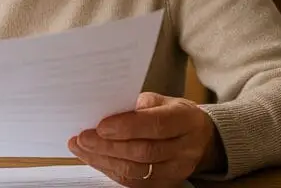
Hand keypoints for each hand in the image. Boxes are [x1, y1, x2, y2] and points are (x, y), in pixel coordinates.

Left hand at [68, 92, 219, 186]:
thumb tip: (106, 110)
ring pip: (137, 171)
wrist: (199, 138)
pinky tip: (95, 159)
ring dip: (104, 160)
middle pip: (144, 152)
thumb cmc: (173, 114)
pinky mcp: (166, 184)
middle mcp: (185, 148)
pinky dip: (110, 170)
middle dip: (109, 146)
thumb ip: (138, 105)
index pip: (156, 125)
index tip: (100, 126)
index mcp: (186, 119)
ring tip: (82, 148)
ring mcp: (177, 170)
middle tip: (83, 138)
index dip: (127, 127)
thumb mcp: (162, 100)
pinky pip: (135, 182)